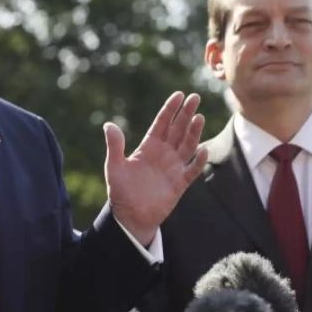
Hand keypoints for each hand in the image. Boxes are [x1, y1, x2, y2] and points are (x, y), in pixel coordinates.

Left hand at [104, 92, 207, 244]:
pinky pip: (191, 170)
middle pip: (178, 129)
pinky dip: (198, 161)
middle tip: (196, 97)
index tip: (179, 94)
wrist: (130, 217)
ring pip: (187, 145)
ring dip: (194, 132)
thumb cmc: (121, 192)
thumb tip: (109, 125)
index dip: (170, 109)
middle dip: (186, 114)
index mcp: (149, 147)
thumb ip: (114, 146)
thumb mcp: (114, 167)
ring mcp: (173, 167)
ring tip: (199, 117)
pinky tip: (203, 150)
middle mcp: (164, 154)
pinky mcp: (180, 184)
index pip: (162, 123)